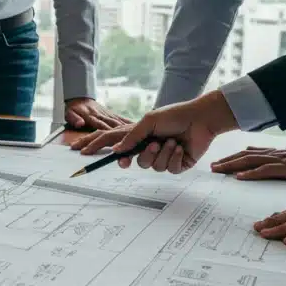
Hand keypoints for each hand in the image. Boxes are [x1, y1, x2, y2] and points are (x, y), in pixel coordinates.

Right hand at [73, 91, 239, 173]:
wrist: (201, 120)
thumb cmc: (175, 115)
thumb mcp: (148, 121)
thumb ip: (131, 137)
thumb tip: (116, 150)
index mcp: (137, 135)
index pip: (112, 143)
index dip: (97, 147)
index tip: (83, 152)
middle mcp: (147, 148)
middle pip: (132, 162)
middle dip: (142, 155)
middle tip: (152, 145)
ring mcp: (160, 157)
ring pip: (150, 166)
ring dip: (162, 153)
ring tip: (172, 141)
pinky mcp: (175, 165)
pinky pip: (167, 170)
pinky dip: (174, 158)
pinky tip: (181, 148)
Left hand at [210, 144, 285, 181]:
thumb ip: (274, 163)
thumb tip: (257, 165)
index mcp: (275, 153)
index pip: (248, 154)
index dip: (232, 158)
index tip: (217, 163)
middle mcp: (275, 154)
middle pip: (245, 156)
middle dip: (227, 161)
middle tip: (211, 168)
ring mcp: (281, 160)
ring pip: (251, 161)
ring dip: (233, 165)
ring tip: (218, 170)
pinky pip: (267, 170)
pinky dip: (252, 173)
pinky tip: (240, 177)